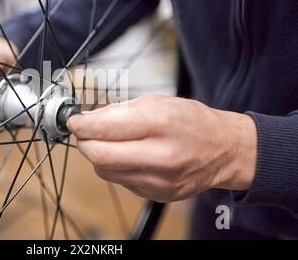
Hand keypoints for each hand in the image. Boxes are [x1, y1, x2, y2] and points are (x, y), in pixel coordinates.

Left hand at [67, 94, 256, 201]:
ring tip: (109, 142)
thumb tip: (89, 119)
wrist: (224, 150)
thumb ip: (119, 111)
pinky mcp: (156, 194)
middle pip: (99, 156)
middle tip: (83, 133)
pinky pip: (120, 181)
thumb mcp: (157, 102)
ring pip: (105, 171)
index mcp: (160, 124)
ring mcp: (158, 180)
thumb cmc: (193, 121)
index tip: (74, 122)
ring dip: (98, 156)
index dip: (82, 125)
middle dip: (84, 143)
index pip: (105, 128)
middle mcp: (160, 156)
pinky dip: (115, 167)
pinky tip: (127, 156)